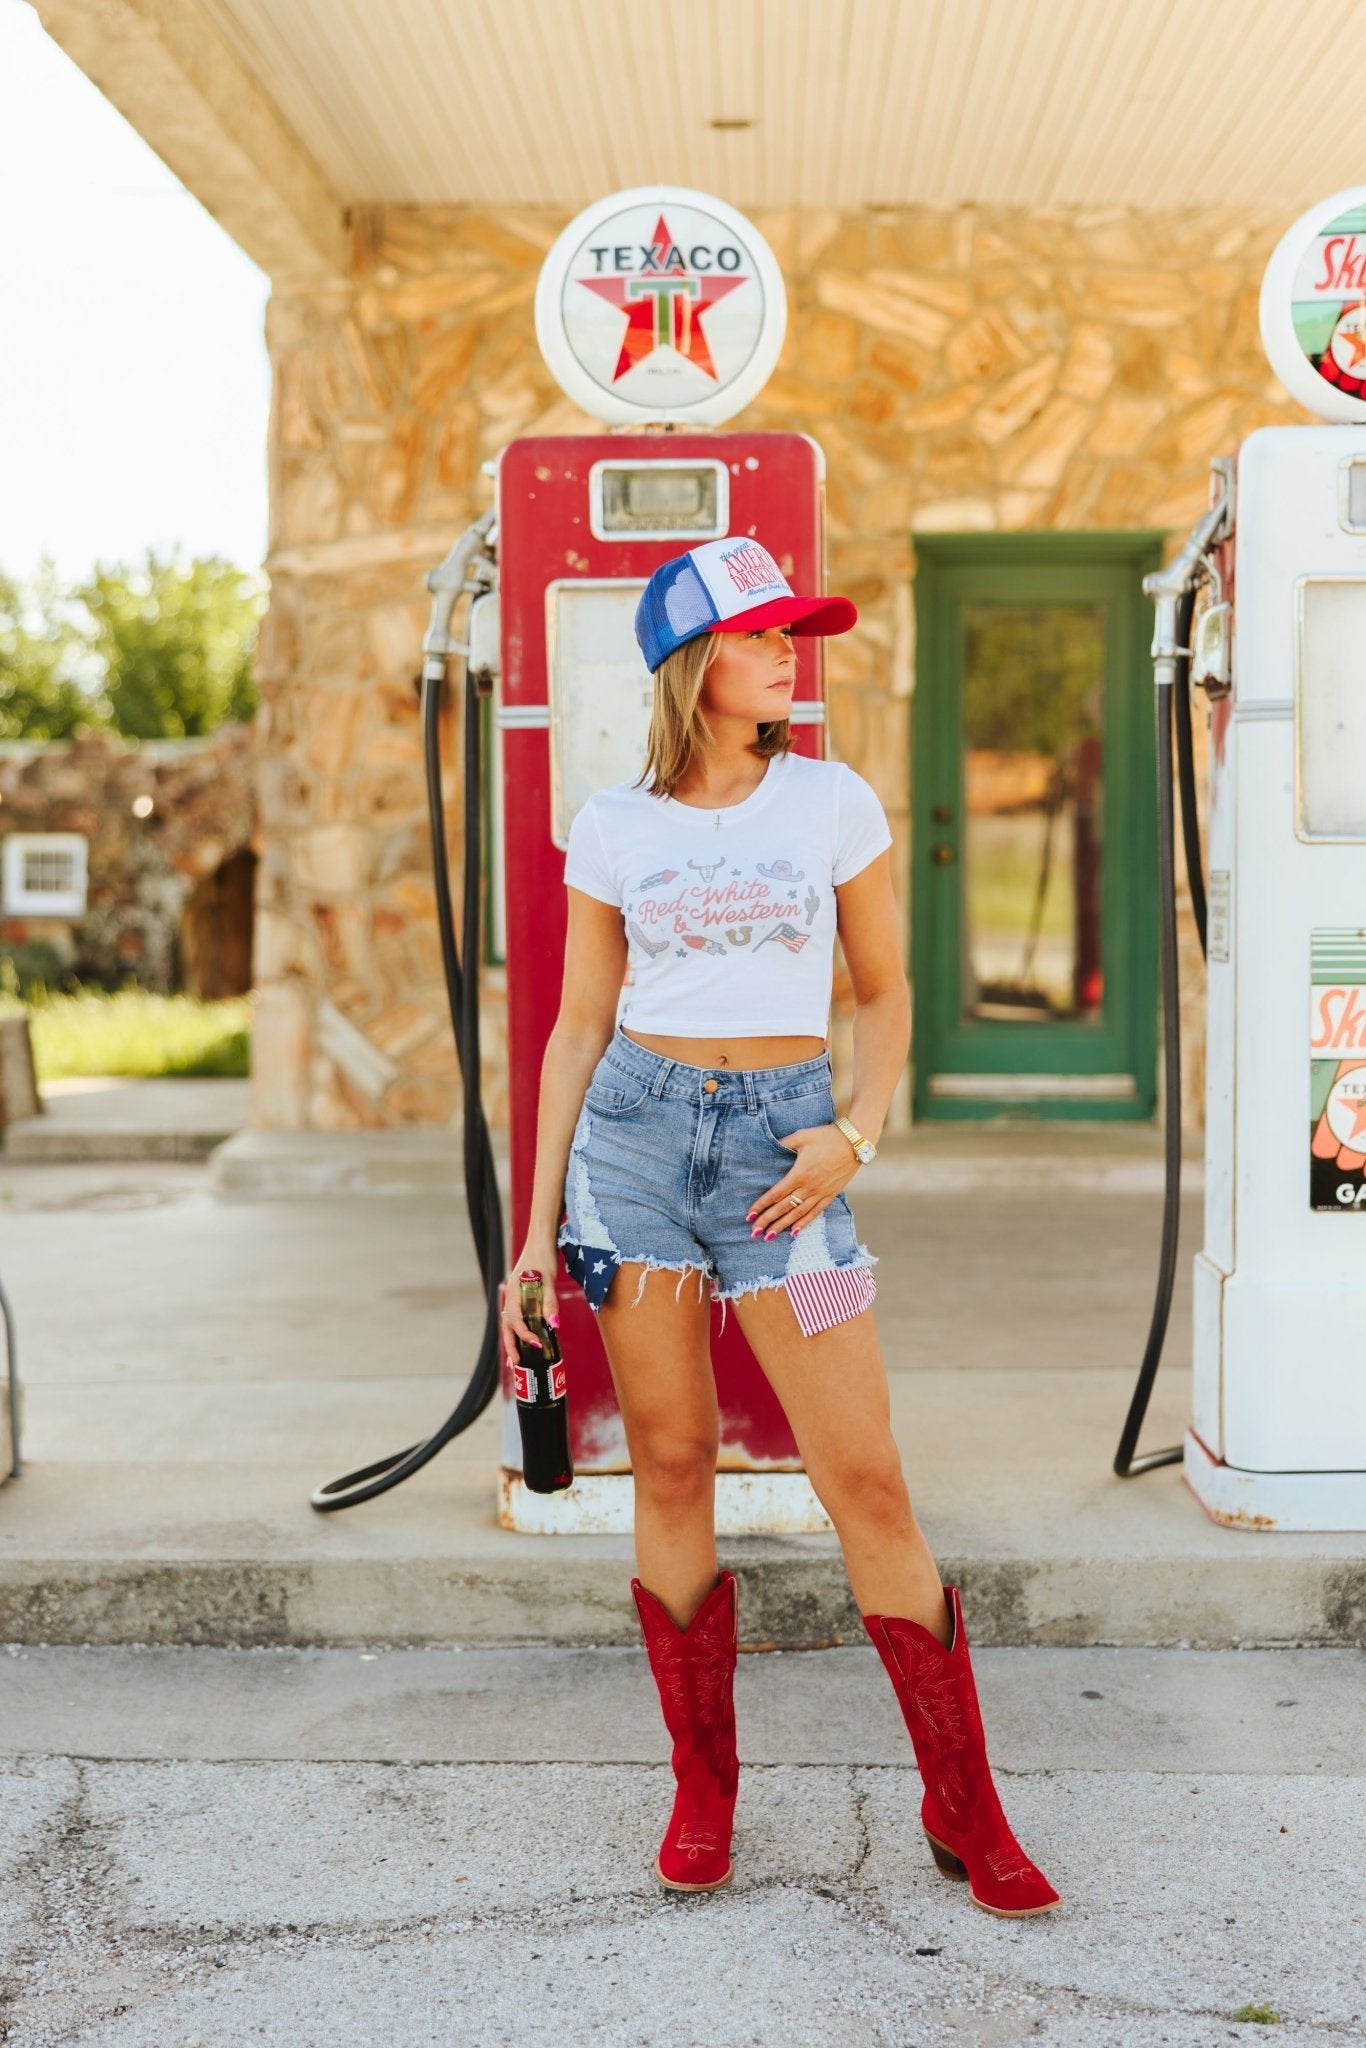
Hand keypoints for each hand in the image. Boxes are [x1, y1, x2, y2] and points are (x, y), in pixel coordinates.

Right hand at [500, 1240, 560, 1365]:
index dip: (524, 1334)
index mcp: (514, 1293)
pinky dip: (519, 1330)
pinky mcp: (522, 1296)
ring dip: (513, 1340)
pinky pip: (517, 1317)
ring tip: (517, 1359)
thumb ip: (550, 1303)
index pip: (514, 1320)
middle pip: (507, 1326)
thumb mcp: (549, 1280)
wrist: (541, 1241)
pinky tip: (526, 1339)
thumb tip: (554, 1326)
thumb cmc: (543, 1258)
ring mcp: (515, 1297)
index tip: (536, 1344)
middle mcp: (511, 1297)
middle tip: (516, 1364)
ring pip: (511, 1323)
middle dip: (511, 1345)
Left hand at [746, 1123, 858, 1239]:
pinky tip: (794, 1232)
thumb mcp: (801, 1136)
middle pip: (784, 1208)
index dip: (762, 1205)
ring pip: (798, 1214)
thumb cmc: (826, 1137)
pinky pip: (815, 1213)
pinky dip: (804, 1223)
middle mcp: (809, 1187)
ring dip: (782, 1226)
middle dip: (768, 1221)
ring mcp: (820, 1193)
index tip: (750, 1215)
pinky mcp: (830, 1195)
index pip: (776, 1194)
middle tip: (754, 1232)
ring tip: (769, 1237)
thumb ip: (784, 1143)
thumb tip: (770, 1146)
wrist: (854, 1143)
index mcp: (800, 1174)